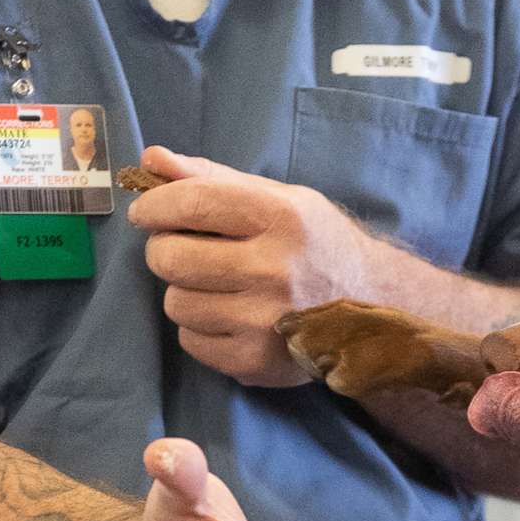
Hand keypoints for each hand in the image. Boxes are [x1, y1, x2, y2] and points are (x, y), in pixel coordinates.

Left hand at [125, 147, 373, 387]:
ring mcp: (265, 320)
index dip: (155, 206)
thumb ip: (212, 178)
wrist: (373, 305)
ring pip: (176, 303)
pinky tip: (230, 316)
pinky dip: (200, 328)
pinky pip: (190, 340)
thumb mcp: (278, 198)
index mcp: (281, 217)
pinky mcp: (256, 361)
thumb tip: (151, 159)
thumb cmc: (315, 243)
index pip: (193, 202)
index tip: (146, 212)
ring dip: (185, 292)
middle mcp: (275, 269)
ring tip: (217, 286)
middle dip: (164, 250)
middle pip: (171, 258)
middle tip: (184, 250)